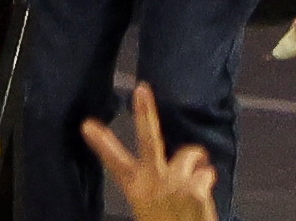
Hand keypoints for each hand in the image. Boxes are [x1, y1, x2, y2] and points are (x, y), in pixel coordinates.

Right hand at [79, 81, 221, 220]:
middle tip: (142, 89)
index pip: (115, 163)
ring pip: (189, 153)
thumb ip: (157, 182)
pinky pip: (207, 172)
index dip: (101, 143)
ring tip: (198, 173)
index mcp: (136, 190)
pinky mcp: (195, 190)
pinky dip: (208, 180)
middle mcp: (153, 183)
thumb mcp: (150, 206)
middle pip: (149, 140)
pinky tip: (205, 197)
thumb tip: (178, 161)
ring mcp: (175, 184)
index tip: (87, 125)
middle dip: (145, 112)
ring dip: (196, 160)